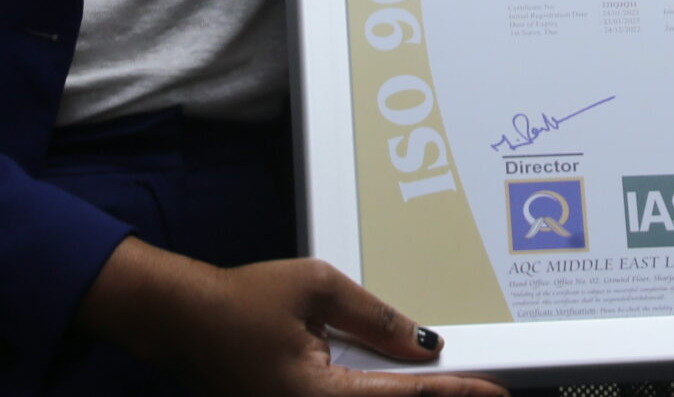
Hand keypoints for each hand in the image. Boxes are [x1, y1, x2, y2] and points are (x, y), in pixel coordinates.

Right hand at [79, 237, 506, 396]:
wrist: (179, 319)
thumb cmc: (238, 300)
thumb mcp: (317, 288)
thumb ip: (374, 317)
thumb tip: (423, 343)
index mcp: (315, 396)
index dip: (455, 393)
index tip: (494, 391)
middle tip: (484, 390)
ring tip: (455, 386)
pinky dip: (378, 395)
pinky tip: (402, 383)